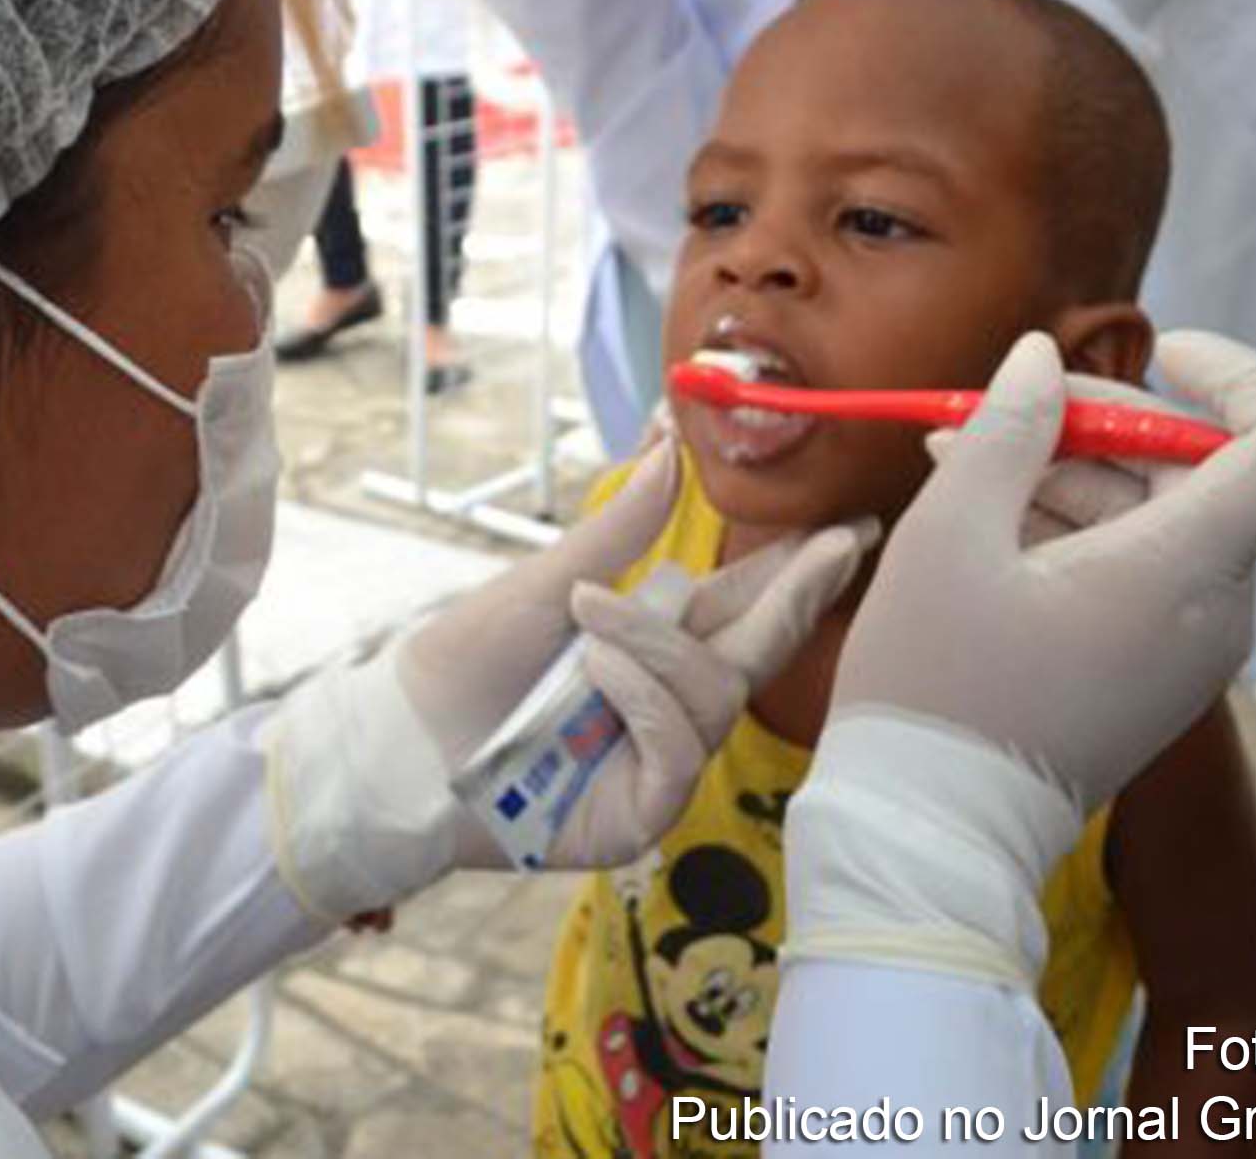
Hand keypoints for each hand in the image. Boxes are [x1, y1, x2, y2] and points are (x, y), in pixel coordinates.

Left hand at [399, 443, 872, 869]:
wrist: (401, 744)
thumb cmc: (463, 664)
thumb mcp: (546, 582)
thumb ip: (620, 527)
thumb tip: (668, 444)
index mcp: (653, 643)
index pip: (747, 603)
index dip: (802, 569)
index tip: (853, 525)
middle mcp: (670, 702)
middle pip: (762, 648)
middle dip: (801, 594)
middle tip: (842, 543)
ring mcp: (662, 761)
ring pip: (717, 692)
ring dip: (659, 647)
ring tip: (591, 624)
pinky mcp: (645, 812)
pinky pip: (679, 746)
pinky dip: (643, 697)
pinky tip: (599, 673)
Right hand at [836, 331, 1255, 809]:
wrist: (934, 833)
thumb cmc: (936, 687)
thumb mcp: (949, 537)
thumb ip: (1006, 430)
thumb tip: (1042, 359)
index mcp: (1185, 571)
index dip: (1243, 377)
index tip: (1162, 350)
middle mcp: (1212, 610)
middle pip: (1199, 470)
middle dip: (1103, 422)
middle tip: (997, 410)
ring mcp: (1185, 648)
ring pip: (1157, 517)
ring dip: (1067, 475)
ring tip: (956, 462)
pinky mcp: (1151, 672)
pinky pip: (1136, 570)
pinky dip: (1069, 530)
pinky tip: (979, 519)